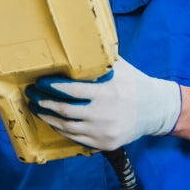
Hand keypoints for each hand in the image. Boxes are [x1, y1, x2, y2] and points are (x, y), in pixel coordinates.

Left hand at [24, 57, 181, 150]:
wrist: (157, 110)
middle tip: (31, 94)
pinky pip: (76, 138)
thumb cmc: (134, 84)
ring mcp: (104, 132)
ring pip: (67, 127)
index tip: (39, 82)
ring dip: (48, 117)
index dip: (51, 87)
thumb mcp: (120, 68)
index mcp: (107, 93)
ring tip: (37, 108)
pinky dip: (61, 129)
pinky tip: (53, 121)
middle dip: (43, 102)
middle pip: (65, 111)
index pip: (71, 91)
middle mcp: (105, 114)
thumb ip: (98, 61)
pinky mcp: (105, 144)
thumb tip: (73, 45)